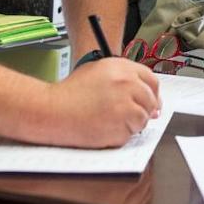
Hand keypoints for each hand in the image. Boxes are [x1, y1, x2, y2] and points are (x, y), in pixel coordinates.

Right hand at [42, 57, 160, 147]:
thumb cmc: (70, 93)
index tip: (151, 101)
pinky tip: (104, 128)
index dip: (152, 93)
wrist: (52, 110)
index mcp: (122, 68)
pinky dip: (121, 135)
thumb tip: (147, 96)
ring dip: (131, 124)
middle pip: (150, 101)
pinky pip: (131, 134)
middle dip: (143, 110)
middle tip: (127, 115)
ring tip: (108, 120)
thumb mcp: (98, 72)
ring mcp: (126, 106)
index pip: (151, 80)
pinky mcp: (121, 126)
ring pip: (143, 119)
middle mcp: (127, 84)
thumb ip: (124, 78)